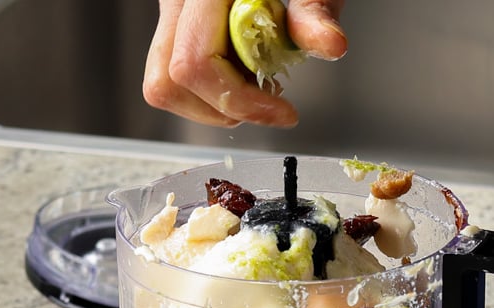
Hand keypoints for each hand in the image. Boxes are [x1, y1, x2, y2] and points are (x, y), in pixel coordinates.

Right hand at [143, 0, 346, 127]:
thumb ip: (315, 9)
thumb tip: (329, 45)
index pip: (195, 64)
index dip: (238, 101)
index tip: (282, 111)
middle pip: (168, 81)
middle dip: (223, 107)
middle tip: (267, 104)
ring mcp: (173, 10)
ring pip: (164, 84)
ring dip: (212, 104)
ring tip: (256, 86)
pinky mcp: (178, 22)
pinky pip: (174, 71)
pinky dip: (210, 89)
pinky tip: (244, 72)